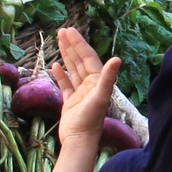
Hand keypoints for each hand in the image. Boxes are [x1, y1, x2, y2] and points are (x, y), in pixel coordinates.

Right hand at [48, 27, 120, 149]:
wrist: (79, 141)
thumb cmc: (90, 120)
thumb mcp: (99, 97)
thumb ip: (107, 78)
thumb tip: (117, 59)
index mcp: (97, 81)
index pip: (88, 58)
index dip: (79, 43)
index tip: (70, 31)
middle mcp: (90, 85)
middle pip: (80, 60)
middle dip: (71, 45)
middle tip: (61, 31)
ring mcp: (80, 93)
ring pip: (72, 69)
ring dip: (66, 55)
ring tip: (57, 41)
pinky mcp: (70, 101)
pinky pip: (65, 84)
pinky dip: (61, 74)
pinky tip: (55, 65)